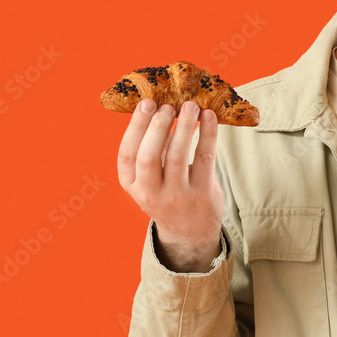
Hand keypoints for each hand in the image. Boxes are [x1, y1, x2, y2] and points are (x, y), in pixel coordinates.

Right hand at [117, 98, 224, 271]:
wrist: (190, 232)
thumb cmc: (168, 194)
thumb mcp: (150, 178)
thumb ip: (152, 148)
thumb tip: (159, 107)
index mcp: (132, 185)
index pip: (127, 154)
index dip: (136, 126)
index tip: (147, 103)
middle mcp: (151, 193)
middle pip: (148, 156)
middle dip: (157, 126)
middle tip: (168, 105)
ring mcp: (177, 195)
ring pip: (177, 155)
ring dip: (184, 126)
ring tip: (190, 106)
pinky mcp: (202, 193)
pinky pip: (205, 157)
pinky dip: (208, 133)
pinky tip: (209, 116)